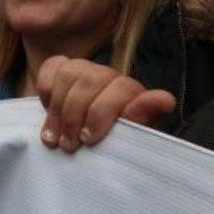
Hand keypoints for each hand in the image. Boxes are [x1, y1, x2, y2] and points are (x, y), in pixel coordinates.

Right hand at [36, 56, 175, 152]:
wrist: (84, 145)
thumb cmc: (111, 145)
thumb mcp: (127, 141)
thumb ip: (141, 119)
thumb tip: (167, 99)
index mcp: (131, 92)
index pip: (121, 87)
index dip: (102, 112)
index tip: (90, 139)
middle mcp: (108, 75)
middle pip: (91, 79)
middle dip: (75, 115)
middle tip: (69, 145)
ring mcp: (84, 68)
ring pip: (69, 73)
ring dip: (58, 109)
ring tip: (54, 139)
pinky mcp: (62, 67)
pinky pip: (52, 67)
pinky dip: (46, 89)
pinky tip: (46, 111)